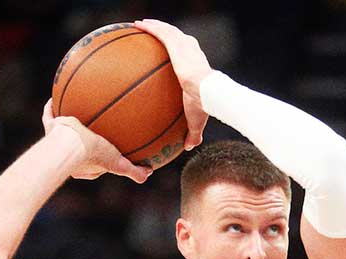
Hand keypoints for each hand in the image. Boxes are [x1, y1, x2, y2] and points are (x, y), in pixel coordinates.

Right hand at [41, 98, 151, 182]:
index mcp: (84, 166)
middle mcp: (69, 154)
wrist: (70, 145)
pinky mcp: (51, 127)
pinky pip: (49, 114)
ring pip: (62, 131)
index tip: (108, 153)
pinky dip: (52, 106)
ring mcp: (57, 140)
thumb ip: (134, 170)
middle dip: (84, 141)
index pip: (94, 165)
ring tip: (75, 111)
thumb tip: (149, 172)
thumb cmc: (93, 155)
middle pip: (78, 147)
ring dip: (68, 122)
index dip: (101, 161)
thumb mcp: (118, 164)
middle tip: (92, 132)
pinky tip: (54, 96)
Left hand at [134, 19, 209, 150]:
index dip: (179, 50)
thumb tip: (189, 147)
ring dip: (155, 25)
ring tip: (141, 23)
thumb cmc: (203, 105)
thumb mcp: (196, 120)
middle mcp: (192, 51)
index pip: (187, 54)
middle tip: (153, 32)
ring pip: (167, 31)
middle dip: (165, 33)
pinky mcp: (177, 44)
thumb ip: (192, 132)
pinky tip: (138, 24)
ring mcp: (184, 46)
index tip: (171, 50)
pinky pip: (161, 32)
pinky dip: (150, 27)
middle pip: (176, 38)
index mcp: (196, 65)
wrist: (207, 92)